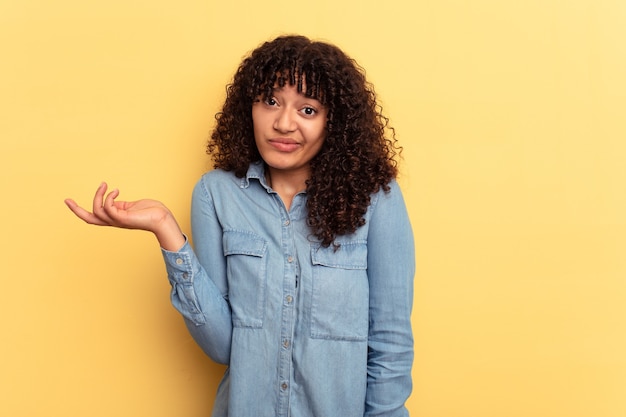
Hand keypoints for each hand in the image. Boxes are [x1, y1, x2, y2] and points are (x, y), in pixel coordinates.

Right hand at [65, 182, 185, 250]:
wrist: (163, 219)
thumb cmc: (151, 211)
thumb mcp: (131, 206)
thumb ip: (120, 204)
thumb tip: (111, 199)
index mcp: (115, 218)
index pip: (94, 216)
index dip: (80, 210)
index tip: (69, 201)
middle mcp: (114, 221)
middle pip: (89, 219)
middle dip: (76, 210)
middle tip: (67, 200)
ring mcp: (118, 221)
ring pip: (97, 211)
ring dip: (98, 195)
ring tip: (104, 185)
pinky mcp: (123, 219)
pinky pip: (108, 208)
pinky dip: (108, 198)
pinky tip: (116, 191)